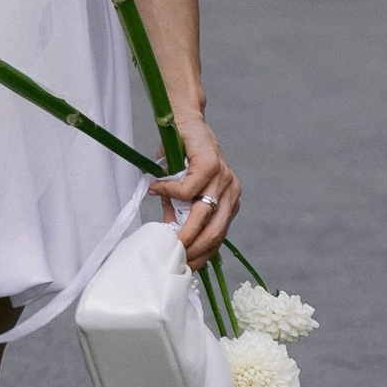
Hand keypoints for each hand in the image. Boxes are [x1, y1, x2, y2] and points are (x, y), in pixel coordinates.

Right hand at [158, 115, 236, 266]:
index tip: (187, 267)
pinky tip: (154, 190)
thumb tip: (171, 231)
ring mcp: (224, 178)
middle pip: (216, 232)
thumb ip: (180, 209)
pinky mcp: (211, 164)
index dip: (204, 255)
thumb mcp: (182, 189)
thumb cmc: (181, 155)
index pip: (220, 237)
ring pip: (204, 215)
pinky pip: (188, 189)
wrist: (183, 119)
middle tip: (176, 259)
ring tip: (167, 239)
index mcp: (229, 200)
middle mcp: (231, 191)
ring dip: (184, 230)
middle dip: (195, 250)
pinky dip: (168, 193)